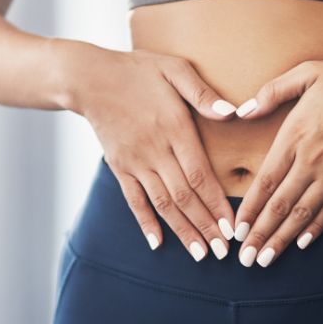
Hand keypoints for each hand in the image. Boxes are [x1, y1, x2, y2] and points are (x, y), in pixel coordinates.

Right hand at [65, 46, 238, 261]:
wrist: (89, 78)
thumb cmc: (138, 70)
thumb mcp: (174, 69)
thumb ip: (203, 93)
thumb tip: (232, 112)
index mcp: (174, 127)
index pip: (200, 174)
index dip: (217, 203)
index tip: (232, 226)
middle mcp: (155, 150)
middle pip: (184, 196)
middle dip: (206, 226)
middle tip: (224, 252)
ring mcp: (135, 161)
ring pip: (162, 203)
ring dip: (182, 230)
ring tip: (201, 254)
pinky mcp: (119, 166)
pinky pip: (133, 200)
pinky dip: (145, 222)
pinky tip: (157, 243)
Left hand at [231, 57, 322, 266]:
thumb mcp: (307, 73)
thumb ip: (273, 92)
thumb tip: (245, 110)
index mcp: (295, 135)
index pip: (267, 180)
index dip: (250, 208)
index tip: (237, 230)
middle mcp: (312, 160)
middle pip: (281, 205)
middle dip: (261, 234)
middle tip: (245, 259)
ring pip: (303, 213)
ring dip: (283, 239)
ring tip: (266, 260)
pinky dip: (315, 228)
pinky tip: (301, 243)